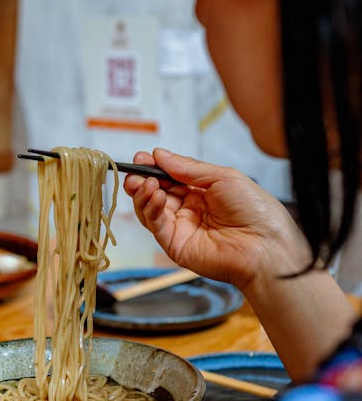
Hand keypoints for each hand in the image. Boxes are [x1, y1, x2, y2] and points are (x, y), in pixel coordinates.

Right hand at [124, 148, 309, 291]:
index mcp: (202, 193)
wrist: (266, 246)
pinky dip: (151, 209)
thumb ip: (188, 168)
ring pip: (150, 209)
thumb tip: (160, 154)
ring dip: (143, 194)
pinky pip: (156, 225)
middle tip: (134, 172)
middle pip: (155, 193)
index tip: (142, 157)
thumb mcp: (223, 177)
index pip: (169, 178)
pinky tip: (156, 195)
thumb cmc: (255, 211)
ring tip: (147, 183)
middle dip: (142, 180)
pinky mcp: (175, 246)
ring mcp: (181, 229)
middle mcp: (189, 210)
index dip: (154, 168)